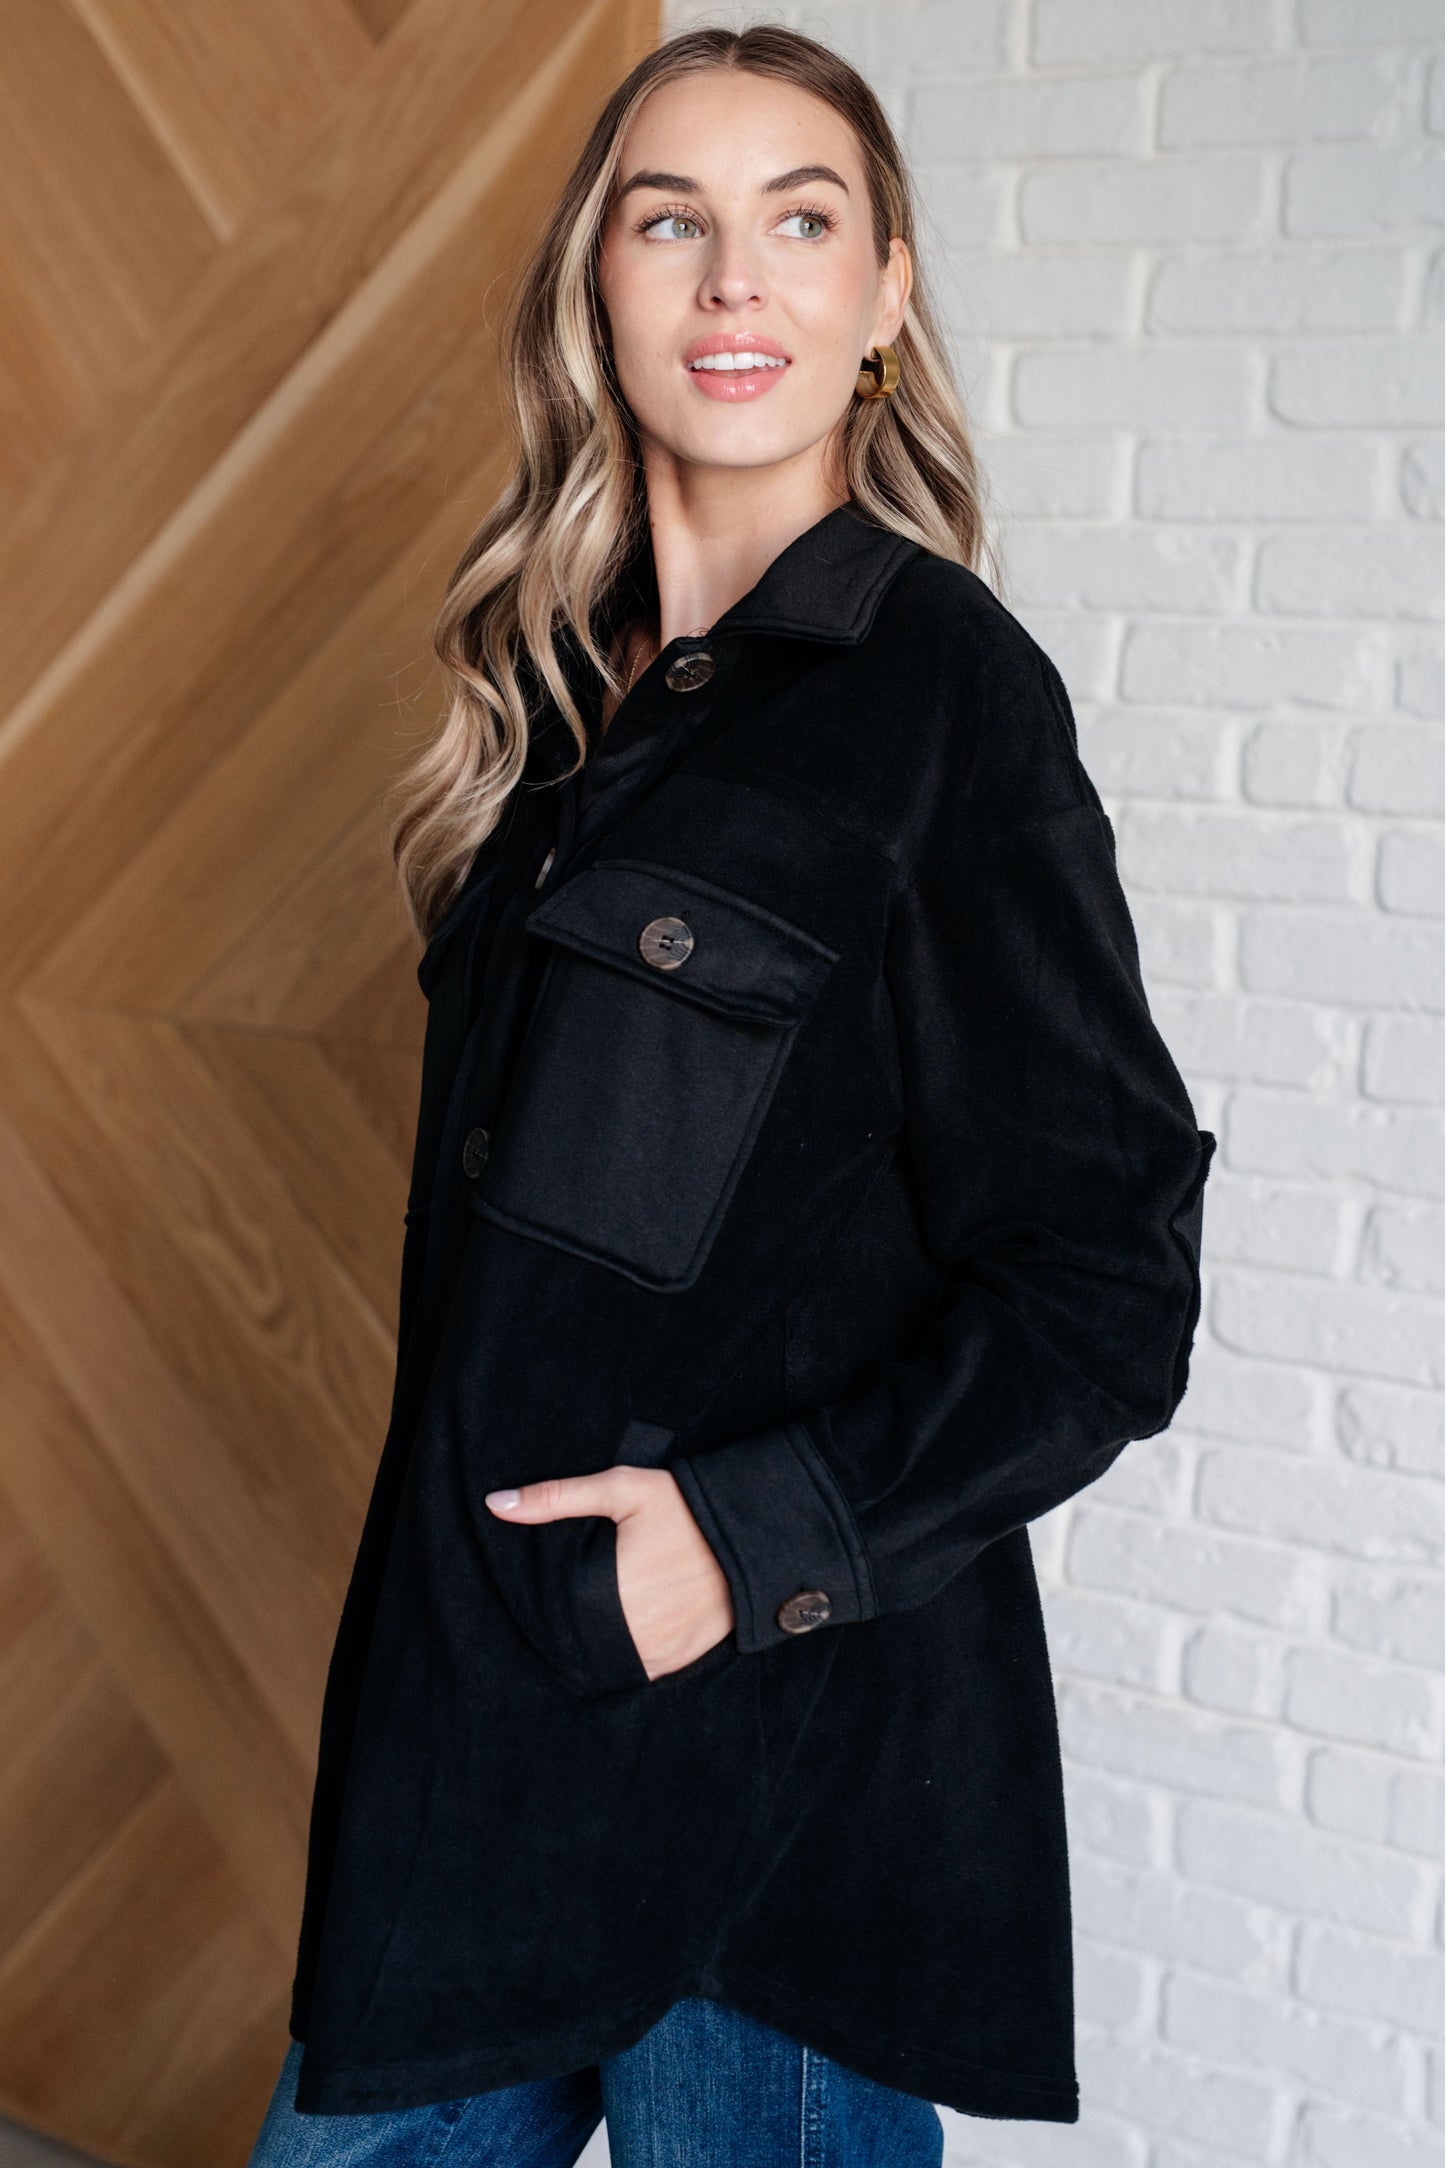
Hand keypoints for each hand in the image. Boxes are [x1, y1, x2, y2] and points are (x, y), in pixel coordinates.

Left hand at [484, 1466, 733, 1680]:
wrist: (754, 1534)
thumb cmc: (685, 1508)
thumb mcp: (622, 1490)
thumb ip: (556, 1497)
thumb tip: (495, 1505)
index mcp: (610, 1593)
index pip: (554, 1618)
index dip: (545, 1607)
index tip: (544, 1594)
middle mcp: (633, 1631)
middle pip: (579, 1642)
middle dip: (572, 1626)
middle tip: (581, 1598)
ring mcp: (658, 1651)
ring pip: (607, 1661)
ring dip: (599, 1644)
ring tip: (600, 1614)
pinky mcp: (680, 1659)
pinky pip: (639, 1670)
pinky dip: (628, 1655)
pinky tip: (628, 1628)